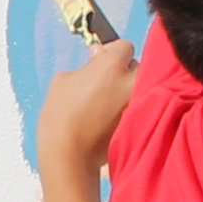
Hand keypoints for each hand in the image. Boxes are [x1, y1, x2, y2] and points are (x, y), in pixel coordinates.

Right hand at [35, 39, 136, 168]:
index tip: (102, 60)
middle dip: (124, 70)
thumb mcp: (63, 80)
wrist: (69, 155)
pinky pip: (139, 106)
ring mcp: (138, 103)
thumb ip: (86, 66)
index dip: (111, 52)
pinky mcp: (141, 122)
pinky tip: (111, 117)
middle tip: (105, 81)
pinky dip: (129, 108)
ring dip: (129, 90)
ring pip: (141, 87)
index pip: (124, 46)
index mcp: (112, 66)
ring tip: (109, 102)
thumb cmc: (61, 117)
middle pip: (137, 65)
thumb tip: (97, 57)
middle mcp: (132, 81)